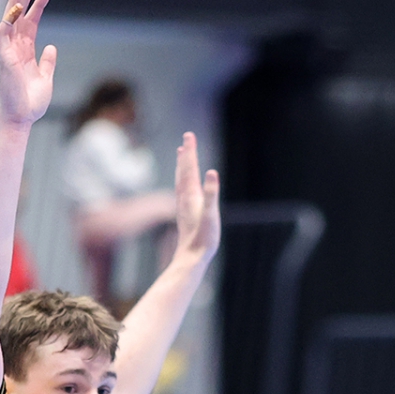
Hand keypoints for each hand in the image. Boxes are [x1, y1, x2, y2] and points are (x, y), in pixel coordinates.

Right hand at [0, 0, 55, 127]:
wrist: (22, 118)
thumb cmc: (31, 103)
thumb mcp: (46, 79)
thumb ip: (47, 62)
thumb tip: (52, 47)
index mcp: (26, 53)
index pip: (31, 24)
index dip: (38, 7)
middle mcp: (16, 49)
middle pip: (20, 17)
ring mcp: (9, 53)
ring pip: (10, 21)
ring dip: (14, 3)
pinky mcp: (4, 59)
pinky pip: (2, 36)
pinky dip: (6, 22)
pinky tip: (14, 9)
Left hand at [170, 132, 220, 266]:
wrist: (191, 257)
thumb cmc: (203, 238)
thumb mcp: (211, 214)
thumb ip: (212, 193)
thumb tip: (212, 172)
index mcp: (191, 195)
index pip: (190, 168)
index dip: (190, 151)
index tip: (189, 136)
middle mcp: (185, 198)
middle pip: (184, 171)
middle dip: (187, 154)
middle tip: (187, 139)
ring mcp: (183, 205)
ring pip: (181, 180)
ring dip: (183, 166)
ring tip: (183, 155)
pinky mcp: (185, 213)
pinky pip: (182, 191)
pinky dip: (183, 181)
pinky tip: (184, 184)